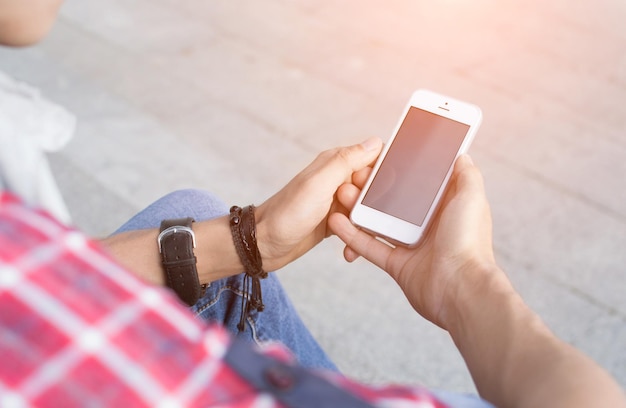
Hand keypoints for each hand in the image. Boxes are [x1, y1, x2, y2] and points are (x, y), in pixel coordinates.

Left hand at [255, 138, 382, 271]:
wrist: (264, 246)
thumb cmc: (287, 214)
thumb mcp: (318, 184)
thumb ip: (346, 161)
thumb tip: (376, 142)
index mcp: (336, 163)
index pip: (374, 158)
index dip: (380, 175)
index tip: (370, 190)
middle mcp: (339, 179)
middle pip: (375, 186)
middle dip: (372, 203)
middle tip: (349, 211)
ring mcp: (338, 201)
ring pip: (369, 208)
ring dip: (366, 224)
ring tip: (346, 231)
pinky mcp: (337, 221)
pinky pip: (359, 226)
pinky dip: (358, 237)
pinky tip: (349, 248)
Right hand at [328, 155, 499, 328]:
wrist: (460, 290)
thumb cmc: (469, 243)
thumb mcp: (472, 198)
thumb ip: (467, 174)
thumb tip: (460, 155)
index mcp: (446, 207)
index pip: (420, 182)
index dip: (402, 169)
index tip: (382, 156)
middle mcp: (429, 224)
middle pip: (395, 200)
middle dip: (374, 187)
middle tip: (354, 174)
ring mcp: (411, 245)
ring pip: (379, 221)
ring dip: (359, 208)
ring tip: (342, 193)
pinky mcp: (397, 264)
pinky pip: (370, 246)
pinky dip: (353, 235)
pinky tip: (337, 222)